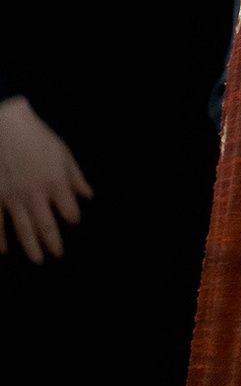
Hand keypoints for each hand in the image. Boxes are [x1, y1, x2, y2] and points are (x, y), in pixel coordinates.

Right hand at [0, 96, 91, 262]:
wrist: (5, 126)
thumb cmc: (37, 138)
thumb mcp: (63, 154)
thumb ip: (75, 178)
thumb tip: (88, 196)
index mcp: (56, 182)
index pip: (69, 211)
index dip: (72, 218)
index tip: (72, 221)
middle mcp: (35, 193)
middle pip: (47, 226)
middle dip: (53, 243)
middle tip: (57, 254)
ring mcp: (12, 197)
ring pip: (24, 229)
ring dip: (32, 247)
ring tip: (38, 259)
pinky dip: (0, 239)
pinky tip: (5, 250)